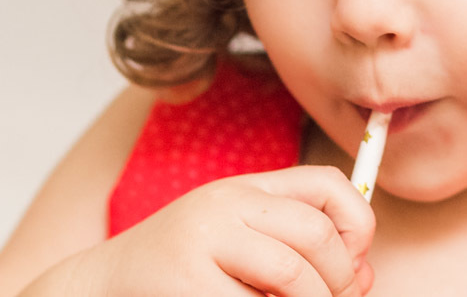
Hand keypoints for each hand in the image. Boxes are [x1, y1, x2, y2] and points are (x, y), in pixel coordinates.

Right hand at [52, 166, 375, 296]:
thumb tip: (364, 278)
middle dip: (340, 279)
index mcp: (245, 189)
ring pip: (293, 273)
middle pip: (317, 233)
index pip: (328, 185)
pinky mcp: (184, 282)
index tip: (354, 261)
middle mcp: (224, 204)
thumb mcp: (242, 250)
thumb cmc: (179, 275)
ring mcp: (202, 240)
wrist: (96, 289)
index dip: (359, 224)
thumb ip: (299, 255)